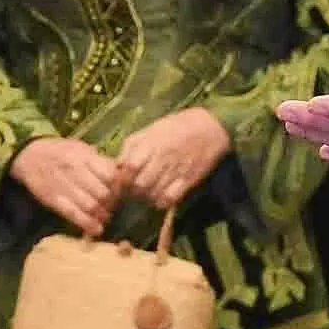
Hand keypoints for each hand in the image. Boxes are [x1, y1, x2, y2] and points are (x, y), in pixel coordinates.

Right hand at [10, 136, 124, 236]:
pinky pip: (74, 215)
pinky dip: (88, 225)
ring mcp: (63, 186)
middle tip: (113, 205)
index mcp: (83, 156)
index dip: (119, 185)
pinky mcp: (53, 200)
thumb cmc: (59, 151)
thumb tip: (121, 175)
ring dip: (102, 215)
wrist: (28, 156)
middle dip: (112, 202)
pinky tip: (97, 229)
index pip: (110, 175)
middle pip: (103, 193)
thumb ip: (99, 160)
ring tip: (105, 216)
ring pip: (91, 206)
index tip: (120, 190)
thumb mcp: (80, 148)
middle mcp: (74, 170)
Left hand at [112, 107, 231, 208]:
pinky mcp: (188, 181)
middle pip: (140, 184)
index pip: (130, 167)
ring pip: (153, 194)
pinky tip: (159, 196)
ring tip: (145, 193)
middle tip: (131, 190)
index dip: (122, 177)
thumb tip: (117, 163)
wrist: (211, 128)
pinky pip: (170, 199)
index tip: (120, 180)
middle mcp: (163, 159)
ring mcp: (176, 171)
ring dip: (145, 197)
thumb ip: (132, 145)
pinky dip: (161, 201)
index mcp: (151, 144)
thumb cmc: (177, 126)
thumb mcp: (151, 129)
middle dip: (132, 190)